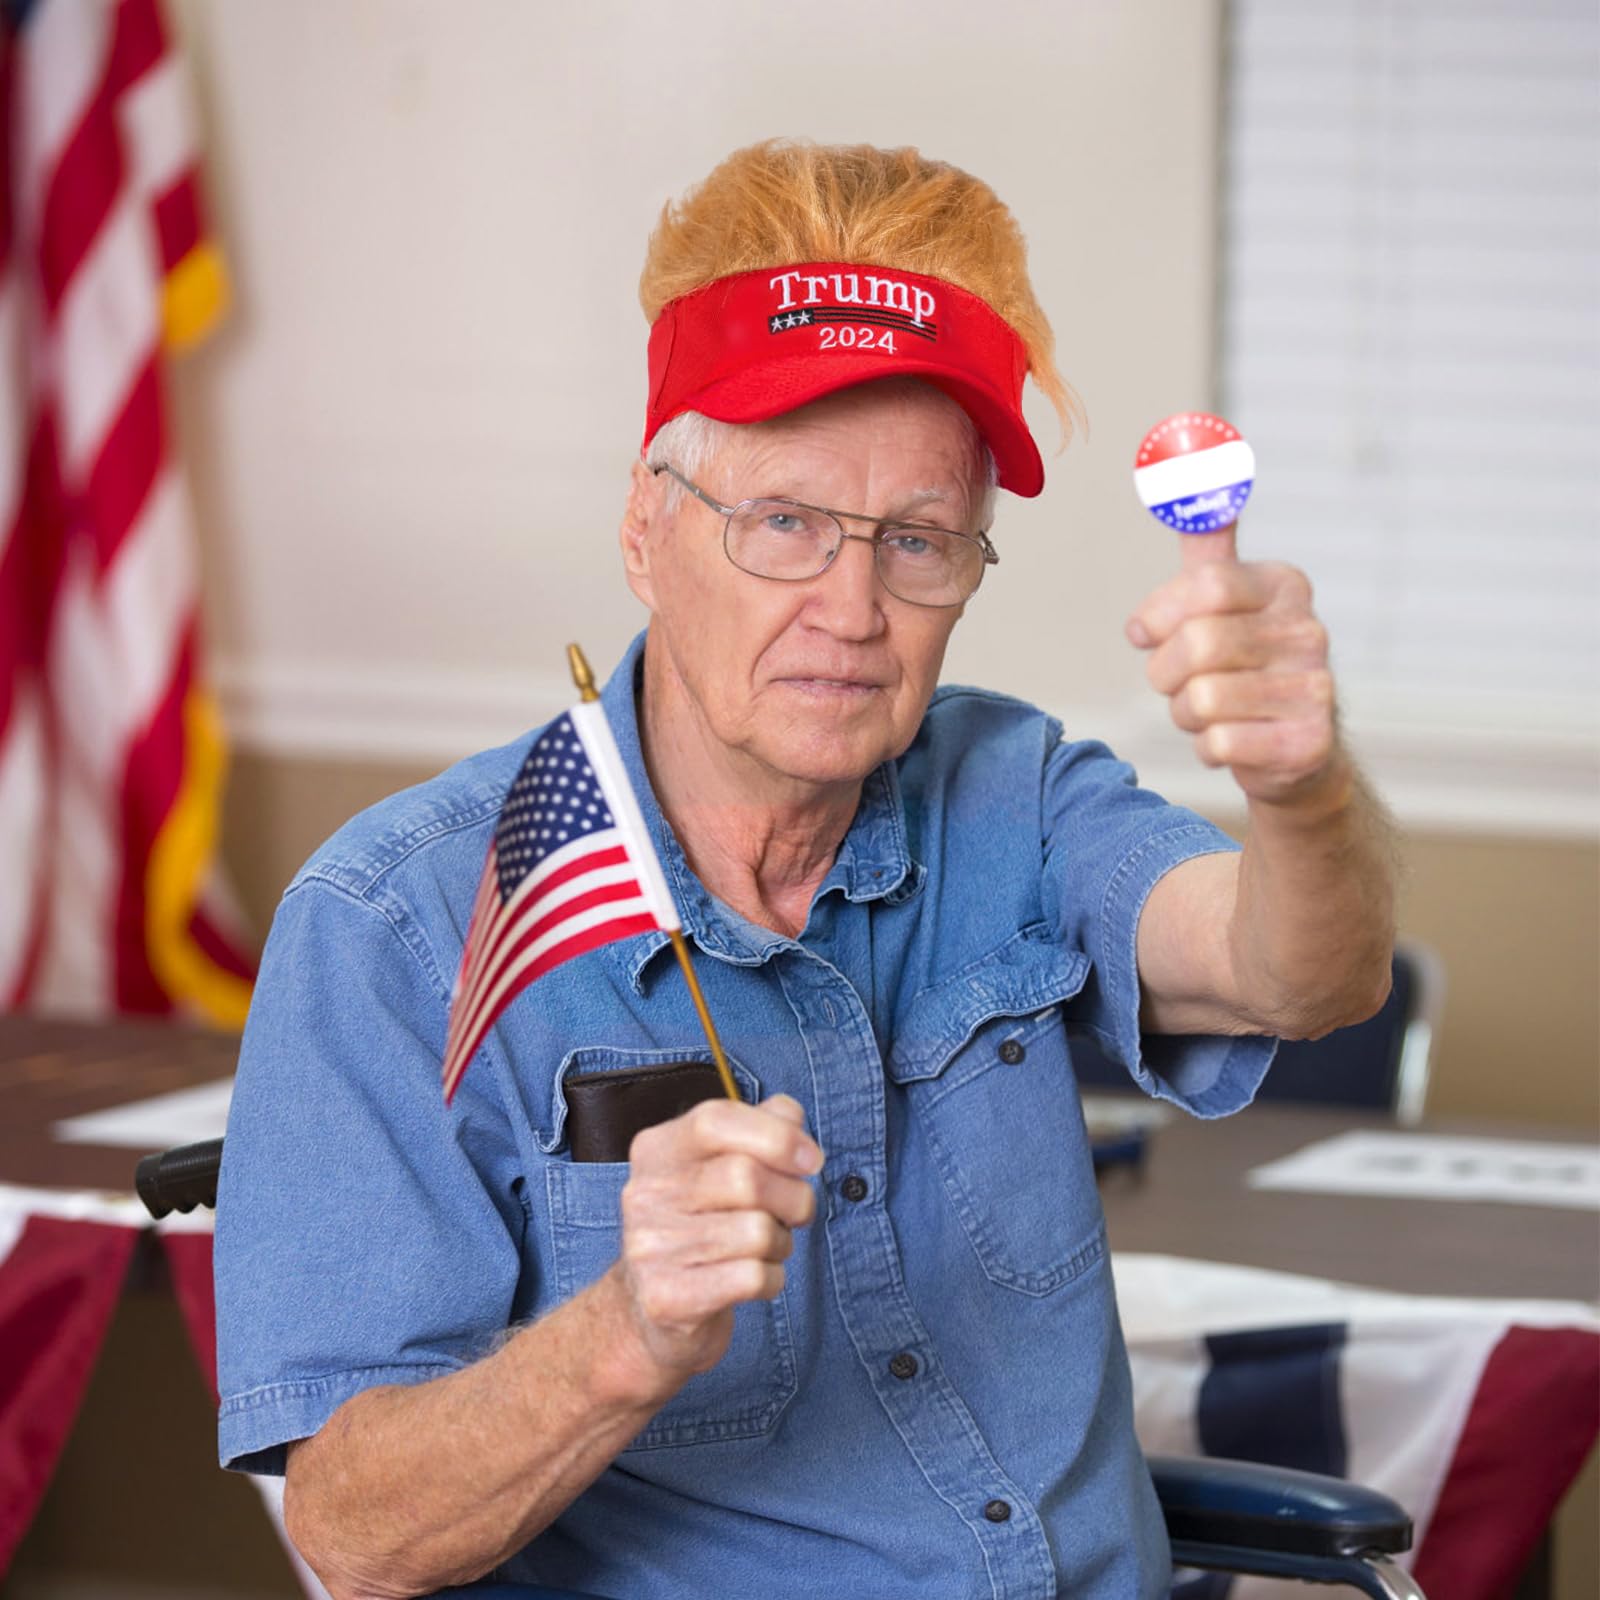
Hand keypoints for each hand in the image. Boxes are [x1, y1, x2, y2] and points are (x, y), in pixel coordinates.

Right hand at [613, 1094, 819, 1385]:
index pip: (715, 1120)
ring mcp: (650, 1247)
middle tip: (797, 1213)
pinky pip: (752, 1278)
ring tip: (766, 1247)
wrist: (652, 1311)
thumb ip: (759, 1128)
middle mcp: (645, 1194)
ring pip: (756, 1232)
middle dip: (793, 1197)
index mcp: (657, 1149)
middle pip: (746, 1177)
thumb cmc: (702, 1226)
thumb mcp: (719, 1167)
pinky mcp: (667, 1298)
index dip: (776, 1136)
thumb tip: (790, 1115)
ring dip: (781, 1243)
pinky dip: (773, 1280)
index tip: (812, 1160)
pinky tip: (756, 1279)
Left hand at [1126, 524, 1341, 806]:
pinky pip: (1218, 743)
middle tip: (1177, 683)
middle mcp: (1309, 630)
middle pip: (1196, 645)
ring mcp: (1316, 687)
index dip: (1160, 614)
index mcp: (1283, 585)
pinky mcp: (1310, 742)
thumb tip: (1188, 460)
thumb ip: (1204, 543)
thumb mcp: (1222, 601)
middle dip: (1164, 674)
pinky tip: (1233, 742)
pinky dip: (1209, 749)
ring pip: (1201, 700)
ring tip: (1210, 713)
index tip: (1145, 632)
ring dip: (1186, 714)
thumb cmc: (1241, 668)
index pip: (1203, 584)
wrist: (1296, 753)